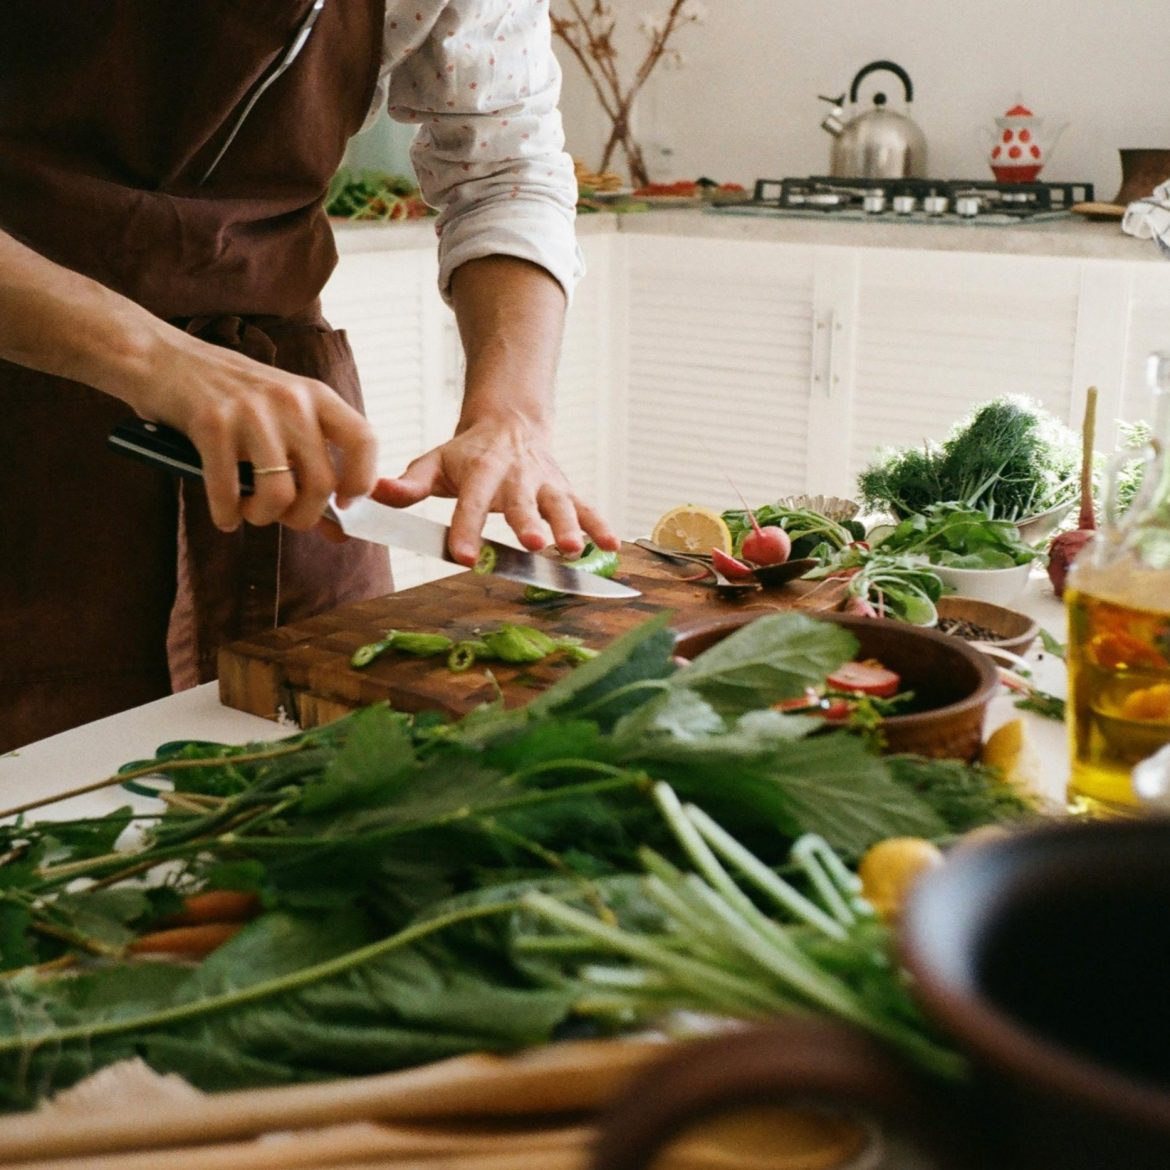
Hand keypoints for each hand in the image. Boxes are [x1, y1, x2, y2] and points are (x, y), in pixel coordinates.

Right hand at [126, 332, 377, 533]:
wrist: (163, 358)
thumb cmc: (229, 398)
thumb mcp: (280, 416)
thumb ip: (311, 465)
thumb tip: (340, 533)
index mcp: (316, 395)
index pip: (364, 440)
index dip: (361, 481)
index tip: (343, 503)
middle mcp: (290, 400)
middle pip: (322, 483)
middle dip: (303, 516)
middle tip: (283, 516)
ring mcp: (251, 411)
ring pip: (280, 494)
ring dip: (263, 517)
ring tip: (250, 511)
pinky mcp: (211, 424)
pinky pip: (228, 493)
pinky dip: (226, 514)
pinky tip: (224, 514)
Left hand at [370, 413, 619, 565]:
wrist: (511, 421)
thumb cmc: (467, 452)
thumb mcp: (434, 461)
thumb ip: (409, 483)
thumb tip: (376, 494)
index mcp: (480, 470)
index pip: (471, 503)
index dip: (467, 529)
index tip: (463, 556)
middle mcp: (517, 476)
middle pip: (523, 502)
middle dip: (529, 523)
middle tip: (535, 544)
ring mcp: (546, 483)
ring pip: (561, 504)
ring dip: (571, 527)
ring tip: (574, 550)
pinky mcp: (566, 489)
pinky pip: (587, 508)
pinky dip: (601, 526)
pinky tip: (613, 548)